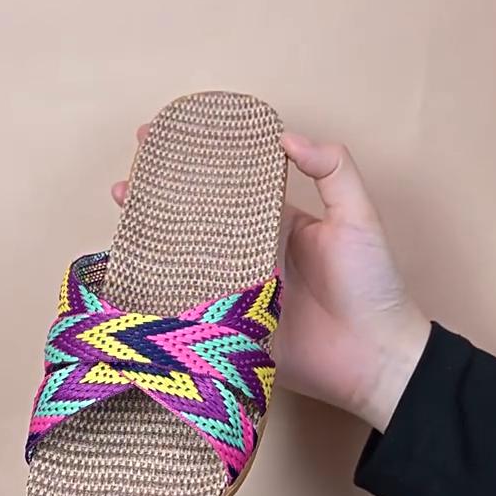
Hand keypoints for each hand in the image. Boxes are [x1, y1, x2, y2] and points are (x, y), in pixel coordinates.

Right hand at [112, 129, 429, 430]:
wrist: (372, 358)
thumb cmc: (372, 285)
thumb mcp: (359, 219)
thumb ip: (333, 170)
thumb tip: (285, 137)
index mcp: (277, 221)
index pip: (231, 182)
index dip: (201, 159)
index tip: (169, 138)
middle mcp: (250, 251)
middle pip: (198, 216)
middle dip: (164, 192)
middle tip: (131, 172)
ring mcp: (234, 286)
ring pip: (186, 254)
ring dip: (153, 231)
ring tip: (122, 205)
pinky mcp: (227, 320)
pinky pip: (189, 297)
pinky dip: (159, 282)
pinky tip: (133, 264)